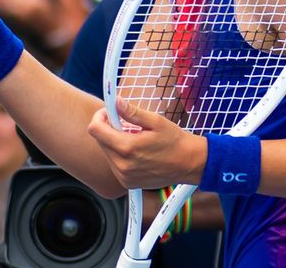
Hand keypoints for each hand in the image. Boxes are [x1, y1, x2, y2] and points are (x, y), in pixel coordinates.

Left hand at [86, 99, 205, 190]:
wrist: (190, 164)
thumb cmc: (175, 141)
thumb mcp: (155, 121)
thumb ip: (132, 112)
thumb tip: (116, 102)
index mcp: (126, 148)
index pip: (95, 129)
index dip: (100, 116)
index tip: (111, 112)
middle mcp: (122, 165)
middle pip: (100, 140)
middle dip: (109, 128)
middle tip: (128, 124)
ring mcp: (124, 176)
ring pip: (107, 152)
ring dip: (115, 142)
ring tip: (136, 139)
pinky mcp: (127, 183)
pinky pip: (114, 164)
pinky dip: (121, 155)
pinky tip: (137, 152)